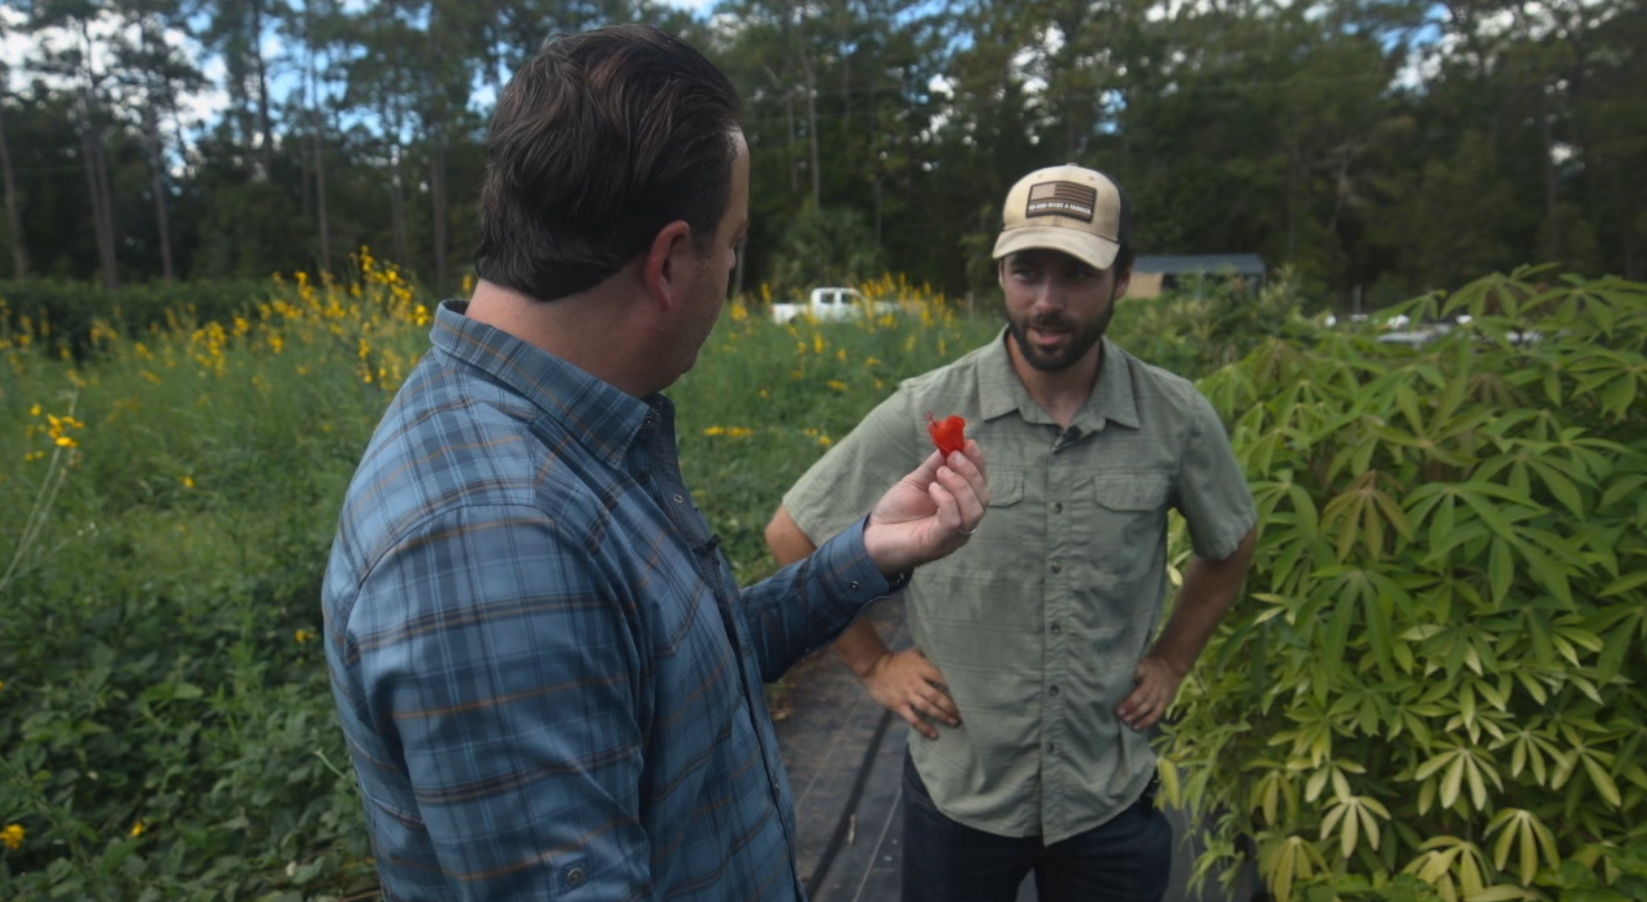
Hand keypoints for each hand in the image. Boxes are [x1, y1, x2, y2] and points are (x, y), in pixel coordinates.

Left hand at [862, 440, 987, 576]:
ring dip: (961, 485)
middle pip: (983, 496)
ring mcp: (954, 535)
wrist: (874, 535)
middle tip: (953, 456)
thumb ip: (935, 465)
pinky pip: (954, 522)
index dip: (978, 462)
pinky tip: (932, 489)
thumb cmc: (897, 511)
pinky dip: (946, 501)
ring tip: (940, 472)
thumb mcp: (917, 481)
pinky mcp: (939, 543)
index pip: (981, 483)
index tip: (968, 442)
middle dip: (971, 472)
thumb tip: (951, 443)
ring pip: (974, 510)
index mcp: (961, 505)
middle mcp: (963, 521)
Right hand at [862, 648, 959, 739]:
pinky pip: (913, 719)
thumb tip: (949, 655)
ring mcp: (907, 694)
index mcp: (921, 668)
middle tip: (965, 714)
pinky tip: (934, 735)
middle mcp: (915, 682)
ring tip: (955, 723)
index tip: (967, 694)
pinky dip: (924, 728)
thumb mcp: (914, 653)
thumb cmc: (898, 661)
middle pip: (937, 696)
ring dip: (942, 717)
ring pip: (928, 708)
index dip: (955, 686)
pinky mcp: (898, 705)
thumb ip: (930, 655)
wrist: (874, 668)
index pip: (942, 677)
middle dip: (952, 706)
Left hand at [1116, 654, 1184, 731]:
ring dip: (1137, 715)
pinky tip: (1137, 727)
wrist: (1172, 666)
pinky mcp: (1167, 701)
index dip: (1129, 683)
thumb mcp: (1139, 662)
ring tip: (1126, 721)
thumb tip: (1107, 680)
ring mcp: (1162, 691)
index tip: (1116, 690)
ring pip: (1150, 705)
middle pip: (1143, 694)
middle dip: (1131, 704)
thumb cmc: (1148, 666)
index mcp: (1145, 668)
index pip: (1137, 674)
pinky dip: (1147, 721)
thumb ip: (1129, 671)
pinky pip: (1157, 713)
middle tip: (1119, 713)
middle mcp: (1154, 680)